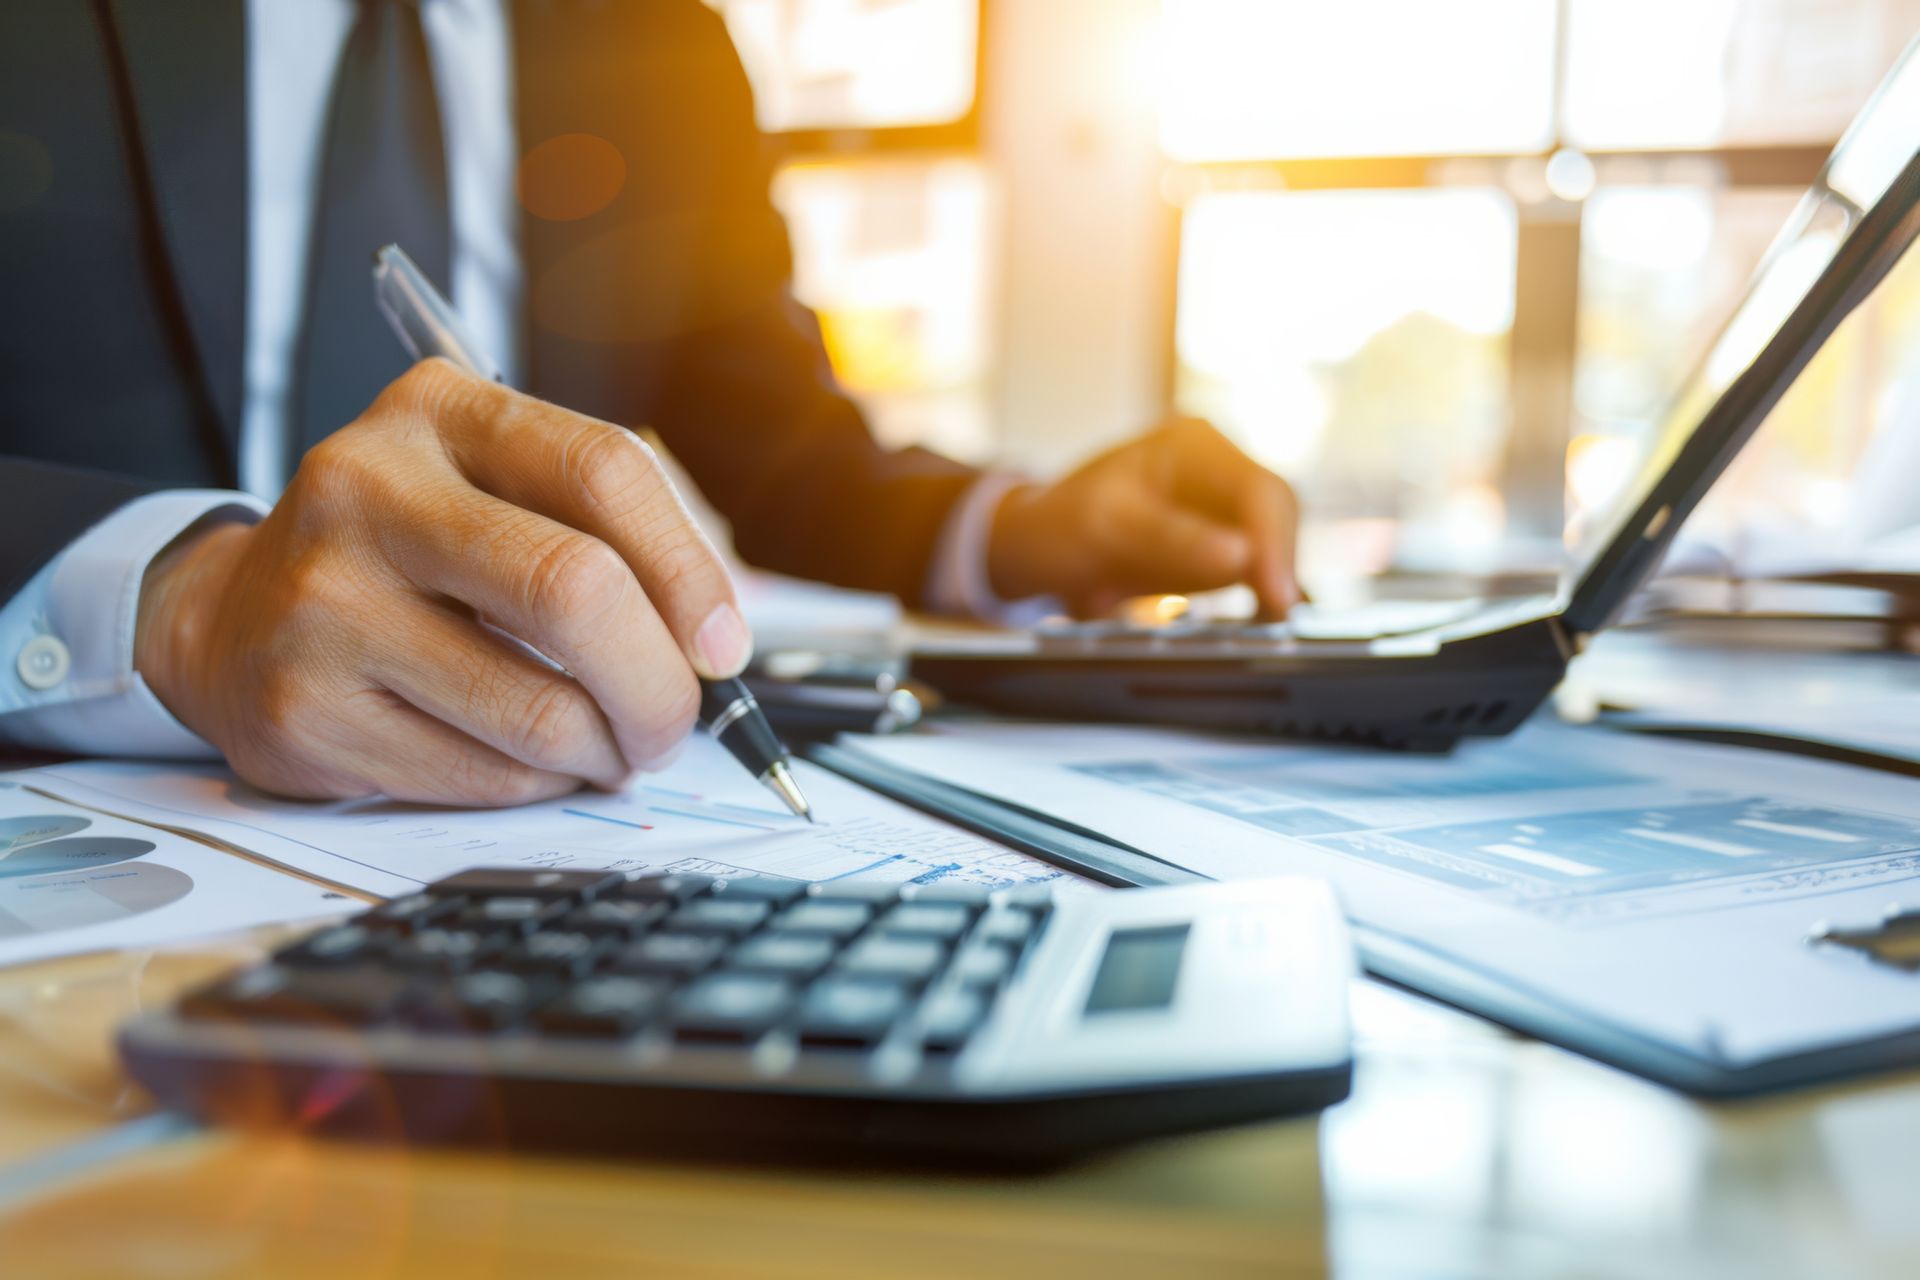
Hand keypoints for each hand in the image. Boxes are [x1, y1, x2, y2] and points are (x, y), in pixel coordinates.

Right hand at [134, 360, 748, 805]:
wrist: (236, 621)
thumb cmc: (409, 558)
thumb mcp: (493, 492)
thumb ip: (603, 535)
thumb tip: (714, 646)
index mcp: (438, 412)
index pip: (604, 471)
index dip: (690, 572)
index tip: (723, 646)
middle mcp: (367, 489)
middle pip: (575, 589)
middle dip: (657, 684)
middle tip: (673, 722)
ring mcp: (323, 602)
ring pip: (536, 708)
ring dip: (603, 750)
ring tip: (606, 746)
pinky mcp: (302, 709)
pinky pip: (481, 775)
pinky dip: (537, 785)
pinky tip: (529, 763)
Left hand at [986, 418, 1300, 617]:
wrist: (1034, 549)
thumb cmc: (1059, 524)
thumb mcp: (1105, 528)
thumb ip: (1172, 540)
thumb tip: (1240, 557)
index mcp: (1194, 446)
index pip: (1258, 490)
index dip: (1274, 542)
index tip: (1275, 591)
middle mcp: (1218, 472)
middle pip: (1277, 517)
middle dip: (1278, 566)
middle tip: (1275, 618)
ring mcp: (1221, 511)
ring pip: (1272, 548)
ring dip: (1271, 586)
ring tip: (1263, 625)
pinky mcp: (1218, 548)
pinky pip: (1253, 572)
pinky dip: (1255, 598)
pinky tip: (1253, 622)